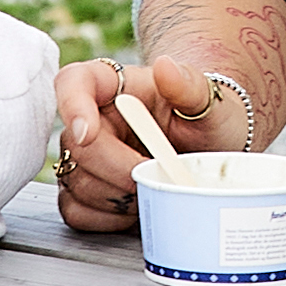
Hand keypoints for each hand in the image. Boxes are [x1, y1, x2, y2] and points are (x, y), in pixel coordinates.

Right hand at [51, 54, 226, 237]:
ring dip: (117, 197)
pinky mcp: (84, 190)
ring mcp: (84, 157)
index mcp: (113, 84)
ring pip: (75, 183)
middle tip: (156, 173)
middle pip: (77, 146)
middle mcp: (91, 118)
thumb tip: (164, 66)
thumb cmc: (206, 117)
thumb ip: (187, 84)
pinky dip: (107, 219)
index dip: (72, 106)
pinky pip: (76, 211)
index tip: (89, 133)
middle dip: (118, 170)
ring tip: (153, 187)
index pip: (73, 82)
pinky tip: (136, 207)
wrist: (213, 151)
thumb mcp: (207, 99)